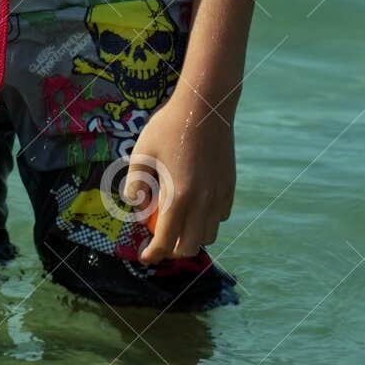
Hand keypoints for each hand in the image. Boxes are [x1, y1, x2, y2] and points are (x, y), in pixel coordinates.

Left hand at [124, 96, 235, 264]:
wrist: (206, 107)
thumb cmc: (169, 127)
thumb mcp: (143, 152)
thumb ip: (136, 182)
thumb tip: (135, 204)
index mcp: (179, 196)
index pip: (166, 240)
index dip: (154, 254)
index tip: (145, 257)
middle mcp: (203, 202)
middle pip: (190, 245)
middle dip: (172, 250)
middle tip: (159, 242)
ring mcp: (219, 195)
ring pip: (209, 233)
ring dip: (192, 236)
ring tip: (178, 225)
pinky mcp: (229, 186)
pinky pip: (221, 215)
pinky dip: (208, 220)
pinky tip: (197, 207)